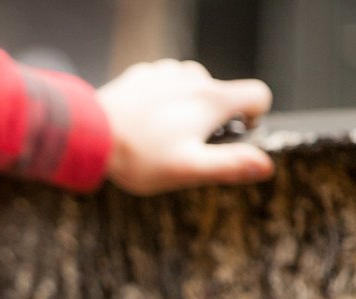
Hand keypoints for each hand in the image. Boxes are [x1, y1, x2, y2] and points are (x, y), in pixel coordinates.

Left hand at [95, 59, 273, 194]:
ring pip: (192, 87)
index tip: (234, 134)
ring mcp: (166, 73)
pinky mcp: (143, 75)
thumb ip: (230, 165)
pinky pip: (164, 85)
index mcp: (212, 99)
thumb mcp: (190, 168)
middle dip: (214, 118)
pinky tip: (144, 123)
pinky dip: (163, 101)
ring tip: (163, 137)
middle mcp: (193, 77)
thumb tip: (264, 165)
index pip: (258, 94)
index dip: (254, 117)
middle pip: (223, 93)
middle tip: (188, 146)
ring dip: (187, 108)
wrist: (91, 135)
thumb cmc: (139, 155)